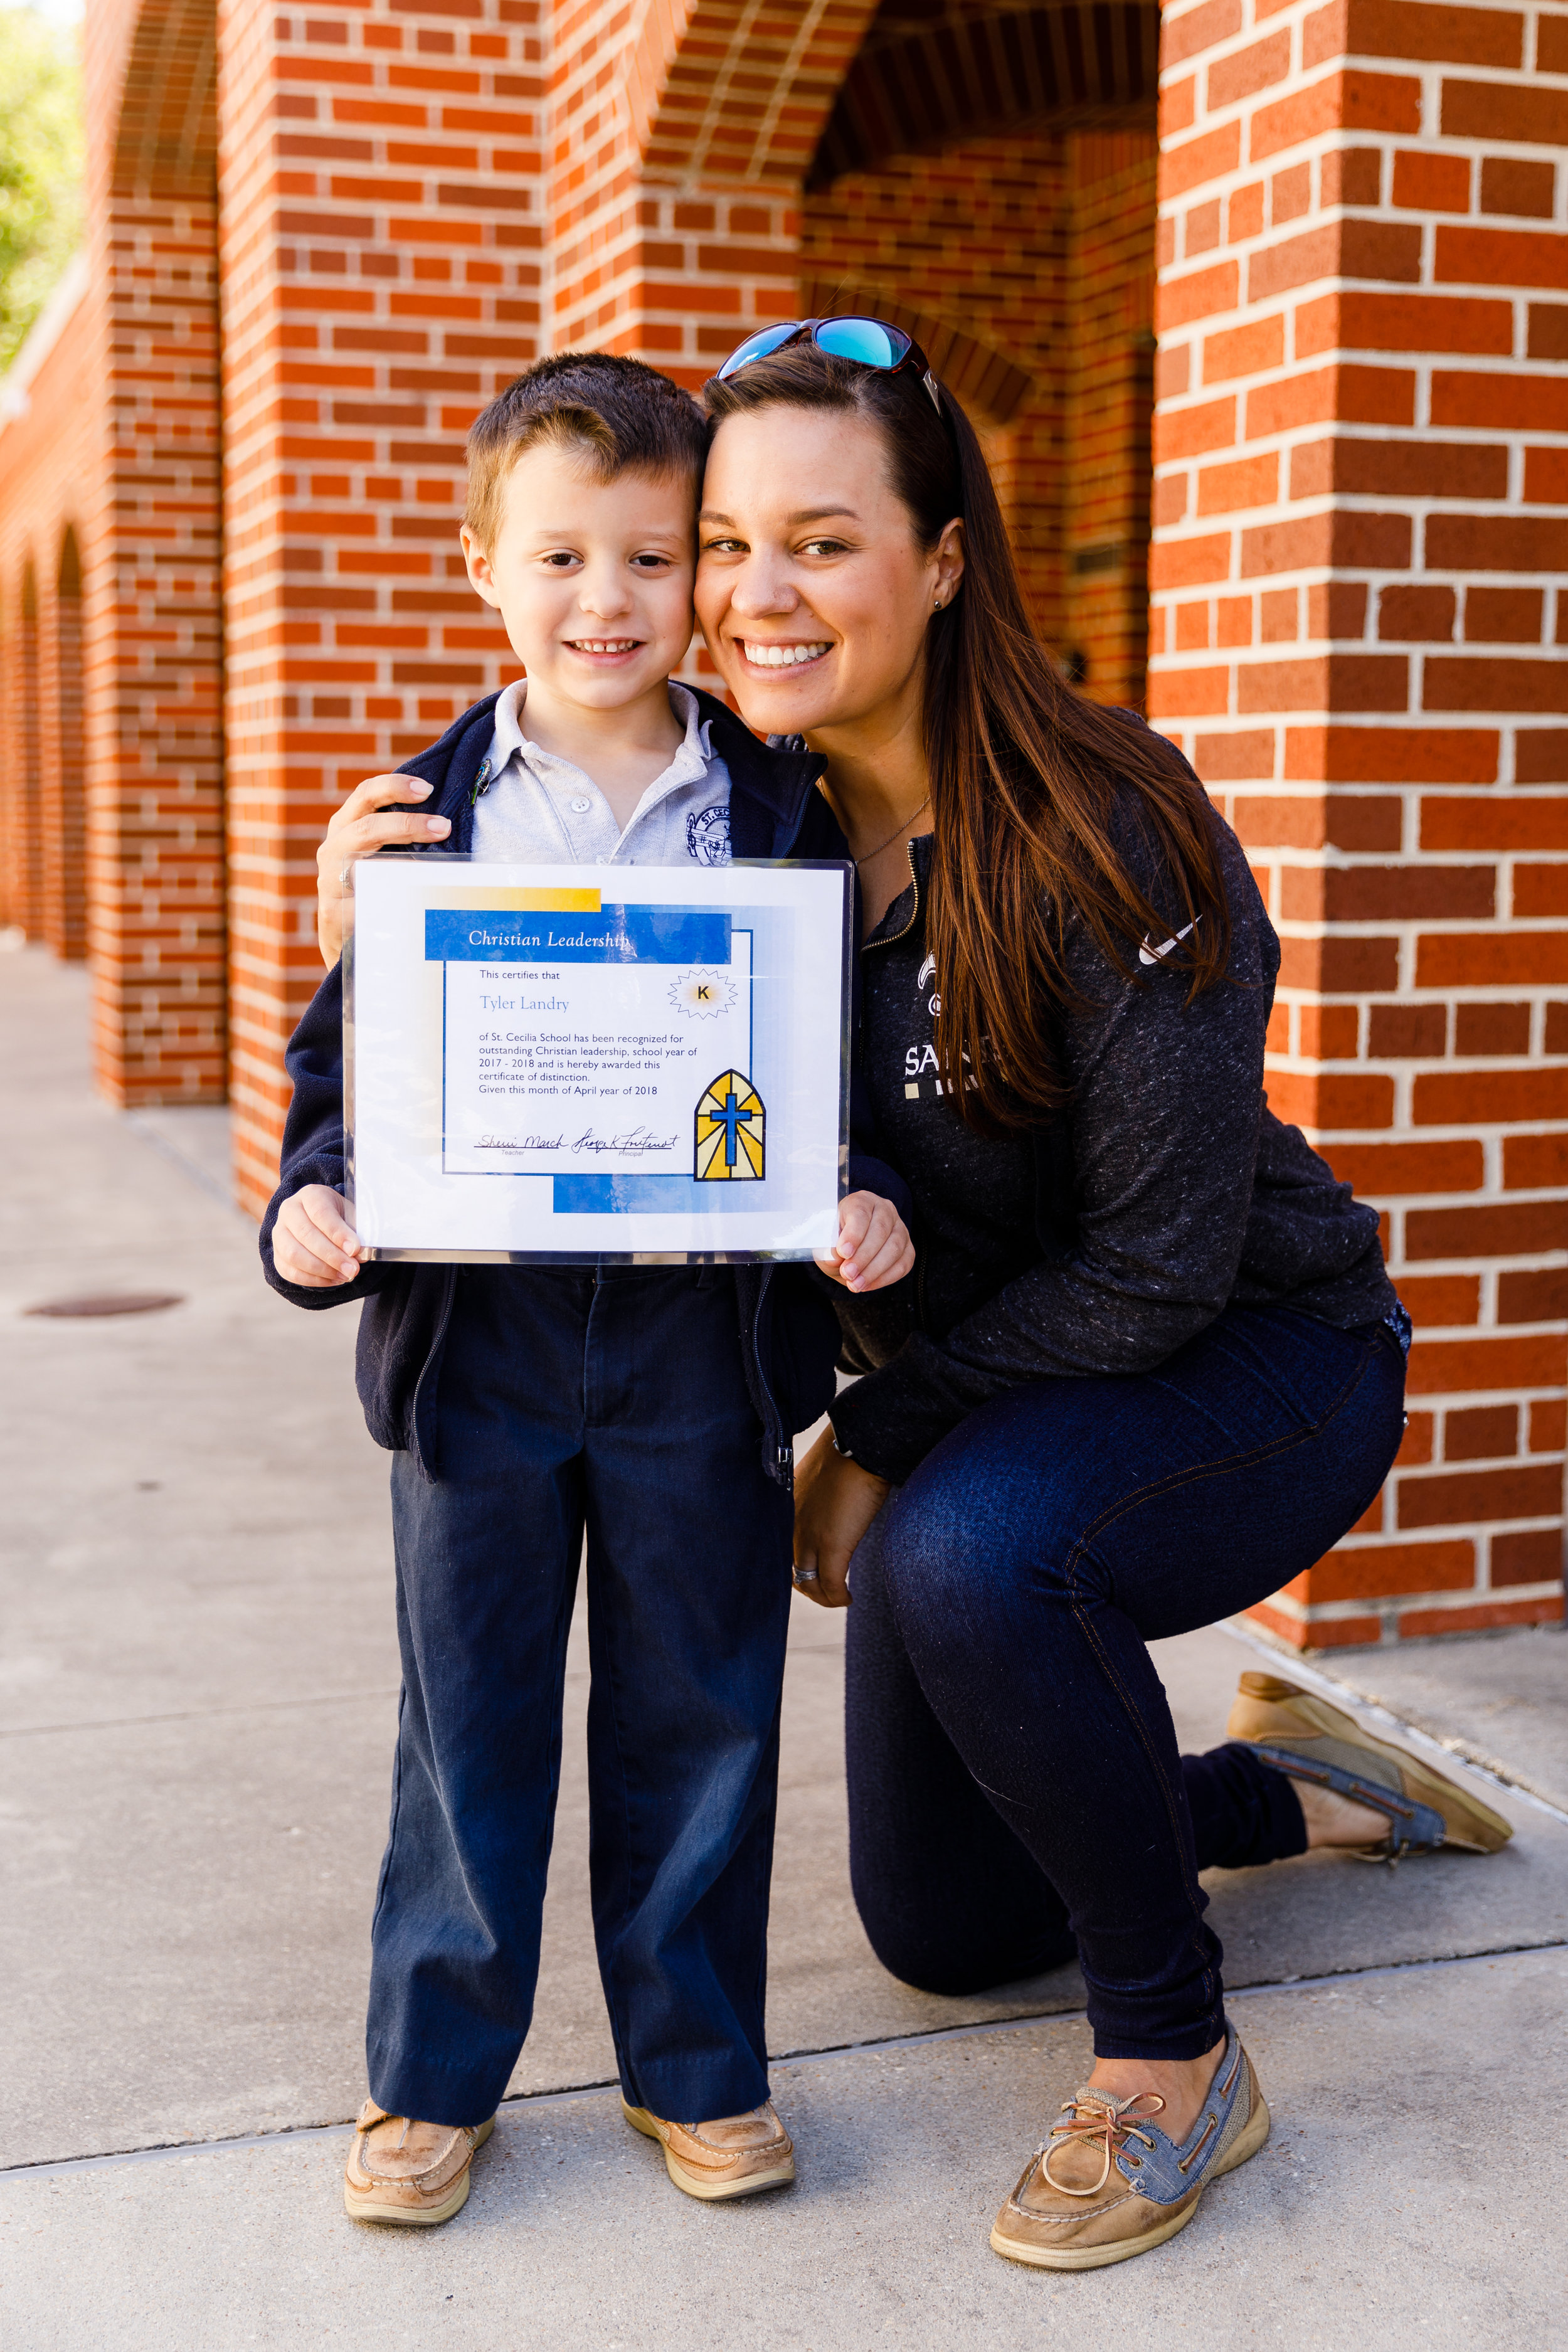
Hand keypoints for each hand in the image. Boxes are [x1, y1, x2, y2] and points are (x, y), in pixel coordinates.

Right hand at [272, 1185, 364, 1286]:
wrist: (323, 1223)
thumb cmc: (341, 1218)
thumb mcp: (352, 1216)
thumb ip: (356, 1233)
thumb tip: (357, 1255)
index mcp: (310, 1195)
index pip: (320, 1212)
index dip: (337, 1233)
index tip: (354, 1249)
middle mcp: (289, 1210)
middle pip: (305, 1234)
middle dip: (332, 1256)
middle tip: (352, 1269)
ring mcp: (279, 1232)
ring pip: (293, 1255)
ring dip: (322, 1270)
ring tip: (345, 1275)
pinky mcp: (276, 1254)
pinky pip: (290, 1272)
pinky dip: (313, 1280)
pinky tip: (333, 1279)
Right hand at [316, 774, 450, 964]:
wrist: (347, 942)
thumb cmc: (373, 890)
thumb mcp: (382, 856)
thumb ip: (403, 837)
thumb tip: (448, 823)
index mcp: (346, 827)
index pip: (365, 795)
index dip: (394, 787)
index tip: (428, 790)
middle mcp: (333, 849)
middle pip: (366, 827)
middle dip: (407, 825)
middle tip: (444, 827)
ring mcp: (329, 881)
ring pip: (365, 864)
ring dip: (404, 863)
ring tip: (437, 866)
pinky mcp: (332, 914)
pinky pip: (365, 904)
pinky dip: (392, 901)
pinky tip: (419, 902)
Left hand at [791, 1426, 888, 1607]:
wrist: (859, 1447)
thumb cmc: (845, 1455)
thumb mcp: (818, 1478)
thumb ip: (814, 1498)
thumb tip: (828, 1508)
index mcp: (784, 1510)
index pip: (779, 1551)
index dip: (793, 1566)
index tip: (808, 1572)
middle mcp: (790, 1527)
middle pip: (790, 1572)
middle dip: (807, 1586)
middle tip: (825, 1590)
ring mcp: (809, 1538)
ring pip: (807, 1583)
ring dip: (823, 1595)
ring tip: (837, 1596)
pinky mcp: (832, 1546)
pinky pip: (830, 1585)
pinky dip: (838, 1598)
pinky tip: (848, 1598)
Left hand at [814, 1190, 914, 1293]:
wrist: (849, 1248)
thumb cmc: (836, 1239)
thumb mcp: (825, 1240)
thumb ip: (829, 1247)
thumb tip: (835, 1259)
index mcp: (861, 1201)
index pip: (861, 1213)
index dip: (853, 1234)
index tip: (843, 1253)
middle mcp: (885, 1210)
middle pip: (880, 1231)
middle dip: (863, 1256)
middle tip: (848, 1273)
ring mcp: (900, 1229)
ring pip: (894, 1249)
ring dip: (873, 1271)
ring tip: (855, 1284)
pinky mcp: (908, 1249)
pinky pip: (902, 1264)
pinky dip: (884, 1278)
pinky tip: (867, 1285)